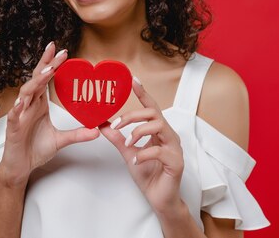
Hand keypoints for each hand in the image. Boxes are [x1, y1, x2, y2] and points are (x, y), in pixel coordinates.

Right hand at [0, 42, 99, 187]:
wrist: (20, 168)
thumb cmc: (34, 149)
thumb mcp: (61, 141)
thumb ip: (78, 134)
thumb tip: (97, 130)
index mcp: (39, 104)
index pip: (46, 79)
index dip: (52, 64)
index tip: (63, 51)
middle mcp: (29, 105)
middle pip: (37, 79)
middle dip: (46, 63)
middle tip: (55, 49)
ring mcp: (20, 115)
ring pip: (26, 92)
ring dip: (36, 81)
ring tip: (48, 71)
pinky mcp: (13, 128)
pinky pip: (14, 115)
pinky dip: (18, 107)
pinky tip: (23, 101)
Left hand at [99, 77, 184, 214]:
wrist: (159, 199)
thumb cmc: (148, 174)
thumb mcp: (128, 152)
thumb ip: (118, 138)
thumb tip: (103, 125)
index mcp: (159, 131)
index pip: (152, 108)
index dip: (143, 93)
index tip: (133, 80)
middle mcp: (169, 136)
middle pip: (153, 113)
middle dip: (133, 115)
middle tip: (117, 124)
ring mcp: (175, 148)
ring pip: (159, 126)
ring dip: (139, 132)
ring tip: (128, 143)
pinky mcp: (176, 162)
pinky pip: (159, 151)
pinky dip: (144, 154)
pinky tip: (135, 161)